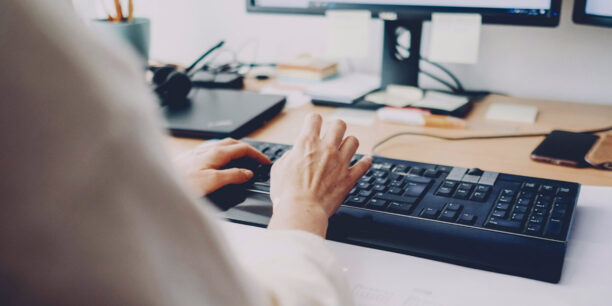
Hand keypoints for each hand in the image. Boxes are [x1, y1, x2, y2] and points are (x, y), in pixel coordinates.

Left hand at [173, 138, 270, 195]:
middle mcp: (208, 149)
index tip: (265, 162)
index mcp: (216, 153)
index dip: (257, 155)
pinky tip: (221, 162)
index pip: (243, 148)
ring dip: (236, 150)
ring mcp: (200, 152)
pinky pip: (214, 150)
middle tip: (257, 159)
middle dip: (248, 150)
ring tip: (244, 159)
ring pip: (224, 146)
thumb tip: (248, 173)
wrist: (158, 182)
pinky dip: (225, 154)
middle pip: (234, 144)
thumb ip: (232, 176)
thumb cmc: (182, 182)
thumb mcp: (213, 181)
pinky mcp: (192, 157)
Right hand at [268, 114, 371, 236]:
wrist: (301, 210)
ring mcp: (340, 162)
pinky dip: (366, 162)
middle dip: (336, 127)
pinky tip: (365, 161)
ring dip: (349, 143)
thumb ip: (290, 156)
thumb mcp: (279, 168)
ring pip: (353, 141)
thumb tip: (295, 154)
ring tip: (346, 148)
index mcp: (306, 144)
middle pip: (339, 125)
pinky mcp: (349, 177)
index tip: (314, 124)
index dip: (314, 120)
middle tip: (333, 133)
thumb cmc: (287, 193)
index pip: (314, 119)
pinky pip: (364, 165)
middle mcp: (326, 149)